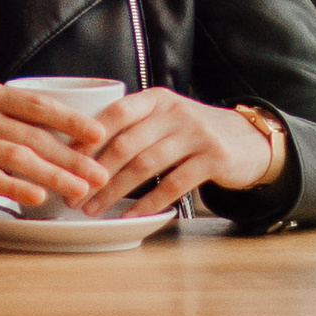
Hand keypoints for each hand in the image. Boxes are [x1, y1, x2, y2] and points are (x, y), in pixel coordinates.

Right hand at [0, 78, 113, 209]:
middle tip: (101, 173)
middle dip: (73, 156)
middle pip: (34, 134)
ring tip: (79, 191)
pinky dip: (15, 187)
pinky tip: (36, 197)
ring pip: (17, 156)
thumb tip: (39, 128)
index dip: (71, 119)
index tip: (100, 134)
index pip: (37, 103)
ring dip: (53, 176)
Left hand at [80, 90, 282, 214]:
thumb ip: (134, 126)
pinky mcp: (214, 158)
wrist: (250, 141)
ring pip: (146, 165)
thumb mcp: (166, 118)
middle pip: (126, 143)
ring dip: (115, 191)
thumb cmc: (194, 134)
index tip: (65, 162)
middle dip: (95, 173)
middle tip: (72, 195)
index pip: (116, 113)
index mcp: (157, 99)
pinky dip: (147, 203)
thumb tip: (80, 151)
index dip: (88, 138)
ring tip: (93, 209)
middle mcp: (176, 112)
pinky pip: (174, 184)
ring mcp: (197, 134)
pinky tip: (129, 216)